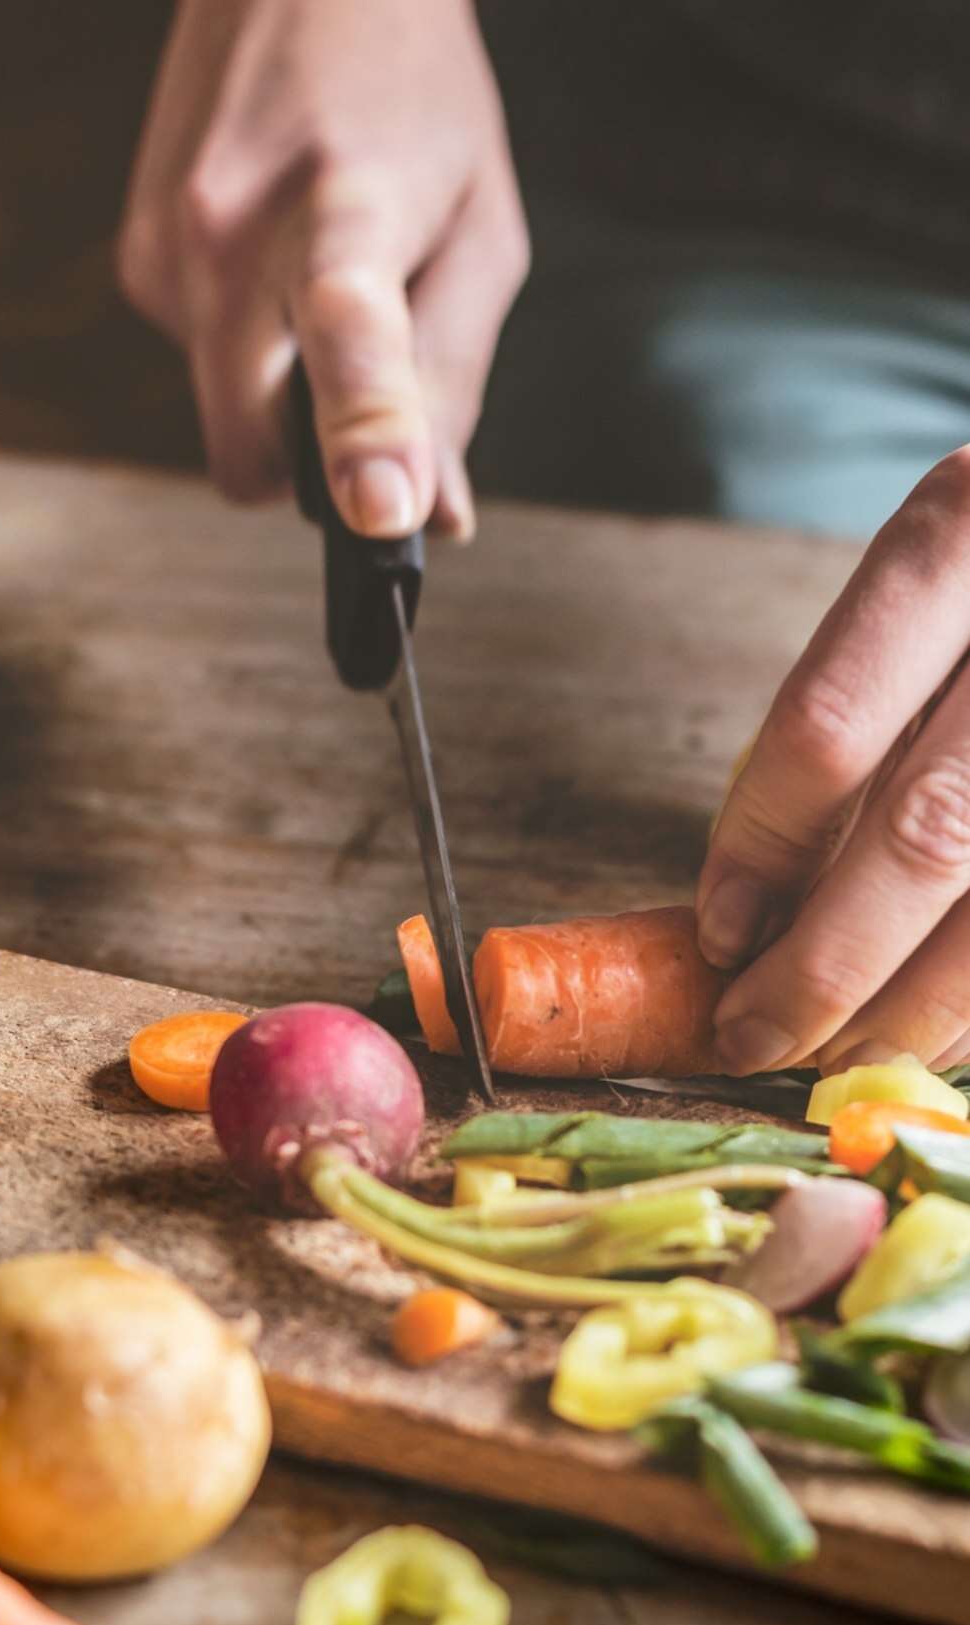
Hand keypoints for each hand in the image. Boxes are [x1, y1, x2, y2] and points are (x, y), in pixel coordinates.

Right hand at [117, 0, 527, 538]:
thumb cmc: (410, 101)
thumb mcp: (481, 236)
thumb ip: (454, 382)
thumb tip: (434, 516)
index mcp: (342, 207)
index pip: (346, 333)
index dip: (364, 433)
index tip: (380, 512)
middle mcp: (229, 231)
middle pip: (249, 454)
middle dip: (307, 469)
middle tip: (372, 403)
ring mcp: (166, 249)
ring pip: (225, 421)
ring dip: (282, 396)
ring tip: (326, 287)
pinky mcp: (136, 263)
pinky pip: (203, 371)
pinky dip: (250, 353)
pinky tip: (275, 269)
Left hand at [697, 447, 969, 1073]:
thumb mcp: (931, 587)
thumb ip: (856, 720)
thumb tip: (757, 906)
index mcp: (960, 532)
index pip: (829, 722)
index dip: (758, 848)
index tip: (717, 934)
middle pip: (923, 833)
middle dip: (826, 964)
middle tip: (753, 1034)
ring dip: (914, 1009)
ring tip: (839, 1054)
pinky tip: (935, 1031)